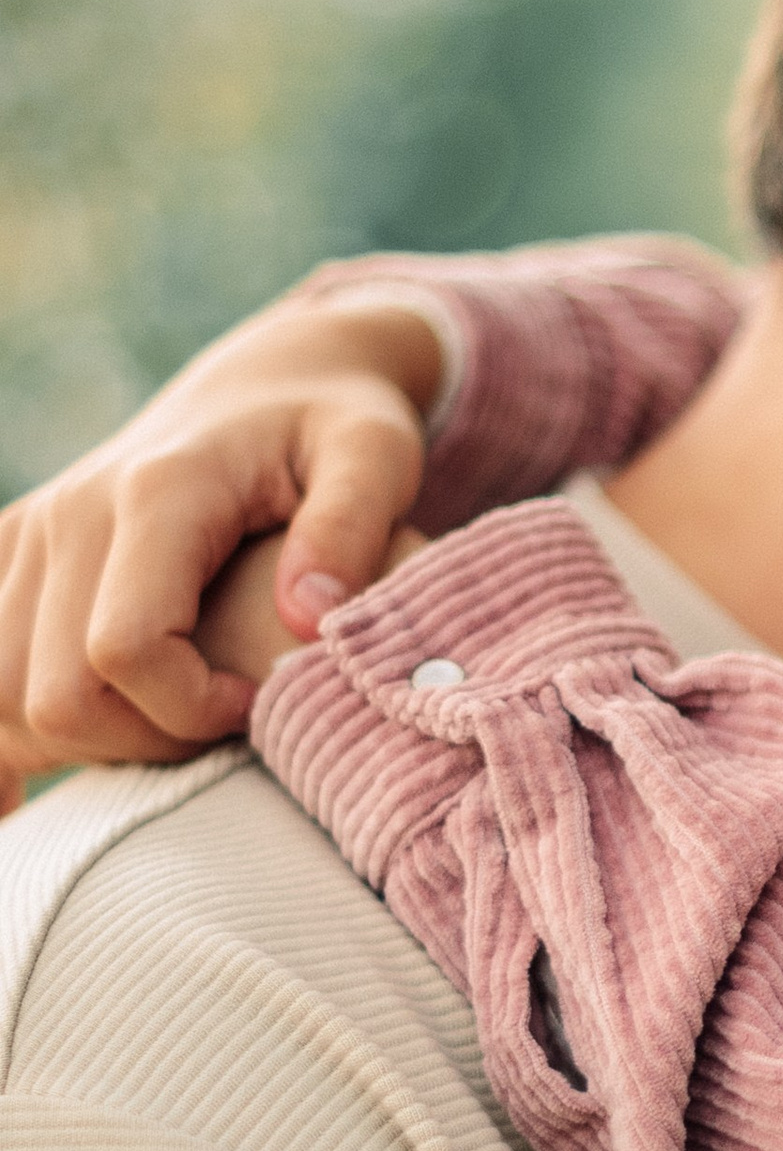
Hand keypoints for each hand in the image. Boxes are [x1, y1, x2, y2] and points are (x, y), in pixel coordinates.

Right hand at [0, 287, 443, 786]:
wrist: (270, 382)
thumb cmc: (338, 426)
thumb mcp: (378, 455)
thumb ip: (352, 527)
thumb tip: (306, 618)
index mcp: (157, 493)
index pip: (124, 650)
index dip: (189, 710)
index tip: (259, 705)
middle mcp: (72, 512)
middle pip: (55, 693)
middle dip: (143, 742)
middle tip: (223, 728)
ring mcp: (31, 534)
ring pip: (3, 696)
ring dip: (81, 743)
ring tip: (170, 724)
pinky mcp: (12, 553)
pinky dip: (15, 728)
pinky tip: (48, 768)